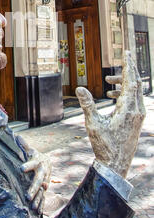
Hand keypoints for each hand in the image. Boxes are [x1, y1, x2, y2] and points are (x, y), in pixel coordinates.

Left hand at [17, 135, 50, 214]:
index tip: (21, 168)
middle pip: (38, 180)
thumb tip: (16, 136)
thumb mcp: (29, 150)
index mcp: (37, 161)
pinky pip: (43, 195)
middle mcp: (42, 171)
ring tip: (31, 206)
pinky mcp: (45, 187)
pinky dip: (40, 203)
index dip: (27, 165)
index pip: (32, 163)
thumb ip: (23, 145)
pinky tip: (37, 211)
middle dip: (33, 188)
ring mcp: (45, 179)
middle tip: (27, 196)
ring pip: (42, 190)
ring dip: (37, 198)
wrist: (47, 162)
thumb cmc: (34, 156)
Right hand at [75, 51, 145, 177]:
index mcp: (128, 109)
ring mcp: (139, 116)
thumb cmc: (105, 146)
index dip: (128, 65)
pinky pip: (135, 100)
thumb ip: (87, 104)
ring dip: (124, 83)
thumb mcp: (93, 124)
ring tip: (108, 83)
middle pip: (136, 83)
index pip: (130, 80)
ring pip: (136, 92)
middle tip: (121, 60)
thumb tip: (79, 88)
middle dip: (127, 71)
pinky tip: (113, 97)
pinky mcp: (137, 120)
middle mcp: (137, 110)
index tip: (126, 52)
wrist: (116, 164)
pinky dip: (125, 94)